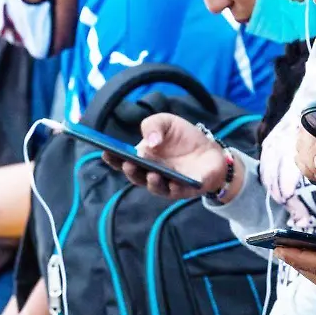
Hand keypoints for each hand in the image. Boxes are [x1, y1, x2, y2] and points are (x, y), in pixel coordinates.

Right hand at [102, 114, 229, 199]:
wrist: (210, 148)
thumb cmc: (182, 137)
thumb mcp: (167, 122)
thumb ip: (153, 125)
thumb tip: (149, 142)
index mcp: (142, 158)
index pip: (122, 161)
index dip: (112, 158)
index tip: (105, 152)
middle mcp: (151, 174)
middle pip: (136, 176)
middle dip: (131, 171)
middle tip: (128, 163)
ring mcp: (167, 184)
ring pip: (156, 187)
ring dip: (152, 182)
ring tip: (152, 174)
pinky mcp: (186, 190)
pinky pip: (179, 192)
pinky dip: (176, 188)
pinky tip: (174, 182)